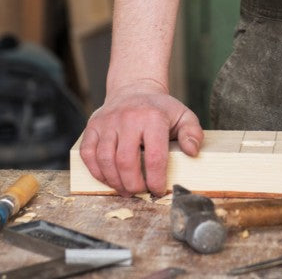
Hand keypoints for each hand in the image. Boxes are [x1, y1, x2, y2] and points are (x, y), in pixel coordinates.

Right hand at [79, 79, 202, 196]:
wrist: (134, 89)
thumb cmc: (159, 109)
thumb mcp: (183, 115)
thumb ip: (192, 133)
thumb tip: (192, 151)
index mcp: (153, 117)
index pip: (154, 157)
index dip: (156, 180)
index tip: (158, 190)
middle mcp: (128, 118)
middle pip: (126, 162)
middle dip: (133, 184)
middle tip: (140, 192)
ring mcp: (107, 122)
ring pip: (105, 160)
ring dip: (115, 182)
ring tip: (125, 189)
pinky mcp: (93, 126)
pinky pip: (88, 154)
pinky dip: (96, 171)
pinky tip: (109, 179)